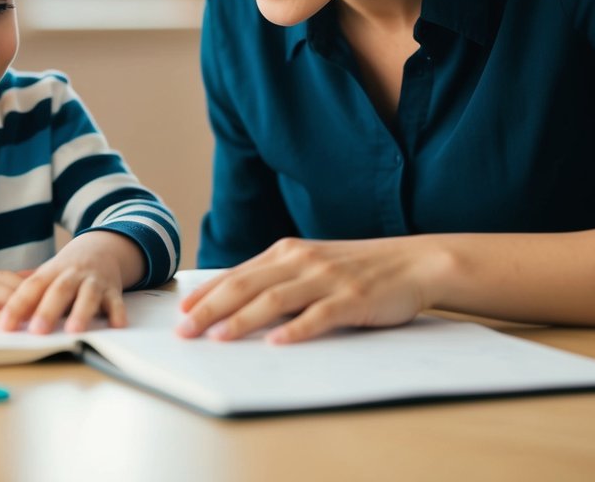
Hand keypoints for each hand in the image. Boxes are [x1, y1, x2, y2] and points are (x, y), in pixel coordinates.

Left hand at [0, 231, 142, 333]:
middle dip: (48, 310)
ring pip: (88, 295)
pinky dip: (118, 313)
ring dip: (81, 312)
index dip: (16, 306)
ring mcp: (94, 281)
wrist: (103, 248)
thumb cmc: (68, 269)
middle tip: (37, 330)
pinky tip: (117, 326)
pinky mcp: (114, 289)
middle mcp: (72, 275)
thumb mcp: (45, 273)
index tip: (4, 326)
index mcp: (51, 272)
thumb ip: (23, 288)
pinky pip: (117, 301)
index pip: (30, 288)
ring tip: (74, 330)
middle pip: (59, 291)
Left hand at [176, 236, 452, 343]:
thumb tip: (234, 298)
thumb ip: (278, 276)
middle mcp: (302, 261)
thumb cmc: (358, 268)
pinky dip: (296, 329)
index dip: (207, 293)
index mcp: (288, 251)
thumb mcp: (312, 263)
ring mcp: (327, 279)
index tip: (181, 312)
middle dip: (211, 309)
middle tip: (185, 331)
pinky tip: (277, 342)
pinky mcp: (352, 299)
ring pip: (275, 299)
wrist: (413, 261)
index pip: (238, 274)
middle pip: (247, 286)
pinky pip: (319, 315)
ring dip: (243, 319)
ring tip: (218, 338)